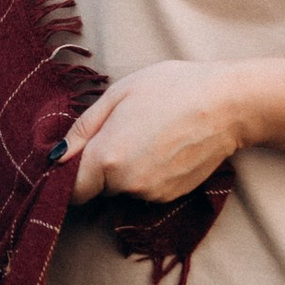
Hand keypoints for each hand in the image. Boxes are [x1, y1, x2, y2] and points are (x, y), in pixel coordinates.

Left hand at [63, 59, 247, 204]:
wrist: (227, 104)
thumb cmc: (172, 88)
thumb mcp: (118, 95)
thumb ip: (83, 129)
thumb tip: (57, 156)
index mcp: (107, 158)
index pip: (71, 190)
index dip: (68, 176)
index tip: (76, 158)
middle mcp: (127, 184)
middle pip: (98, 188)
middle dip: (101, 167)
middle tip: (122, 130)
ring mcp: (152, 194)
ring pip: (123, 189)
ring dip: (126, 170)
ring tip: (149, 133)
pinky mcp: (172, 196)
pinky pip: (146, 190)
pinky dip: (148, 173)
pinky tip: (165, 145)